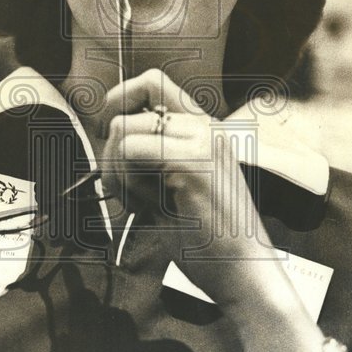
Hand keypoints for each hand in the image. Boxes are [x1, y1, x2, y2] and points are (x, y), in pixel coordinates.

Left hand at [99, 69, 285, 310]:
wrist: (243, 270)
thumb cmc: (208, 237)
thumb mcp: (174, 186)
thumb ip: (151, 156)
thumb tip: (108, 134)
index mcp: (202, 129)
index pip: (152, 81)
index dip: (119, 98)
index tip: (109, 132)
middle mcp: (203, 126)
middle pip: (125, 112)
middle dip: (110, 155)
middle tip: (126, 189)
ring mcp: (201, 140)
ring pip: (122, 132)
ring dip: (118, 173)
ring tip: (143, 203)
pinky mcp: (193, 161)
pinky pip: (129, 152)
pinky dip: (127, 184)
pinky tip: (150, 208)